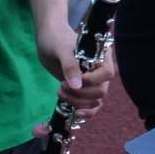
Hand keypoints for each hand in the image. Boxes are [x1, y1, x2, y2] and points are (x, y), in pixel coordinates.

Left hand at [31, 20, 111, 134]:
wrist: (48, 42)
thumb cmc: (56, 40)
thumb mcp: (61, 49)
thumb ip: (69, 65)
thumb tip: (77, 85)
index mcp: (101, 56)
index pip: (107, 73)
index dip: (93, 80)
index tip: (76, 80)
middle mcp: (100, 71)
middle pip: (100, 91)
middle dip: (81, 94)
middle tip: (61, 86)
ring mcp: (92, 82)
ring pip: (95, 101)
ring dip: (78, 102)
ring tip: (60, 92)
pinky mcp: (84, 91)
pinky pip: (91, 106)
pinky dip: (85, 112)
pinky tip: (75, 113)